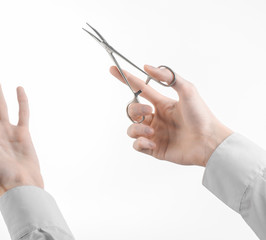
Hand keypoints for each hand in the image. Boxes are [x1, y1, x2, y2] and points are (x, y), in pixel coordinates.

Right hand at [110, 65, 232, 166]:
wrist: (209, 141)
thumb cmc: (201, 115)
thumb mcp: (187, 90)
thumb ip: (168, 77)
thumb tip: (147, 67)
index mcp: (161, 104)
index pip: (139, 89)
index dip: (126, 79)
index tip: (113, 69)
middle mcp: (156, 118)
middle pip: (132, 110)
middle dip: (135, 109)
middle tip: (149, 111)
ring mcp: (155, 134)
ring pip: (131, 129)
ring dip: (137, 128)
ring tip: (152, 131)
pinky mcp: (155, 149)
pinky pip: (137, 145)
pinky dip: (140, 143)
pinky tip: (152, 142)